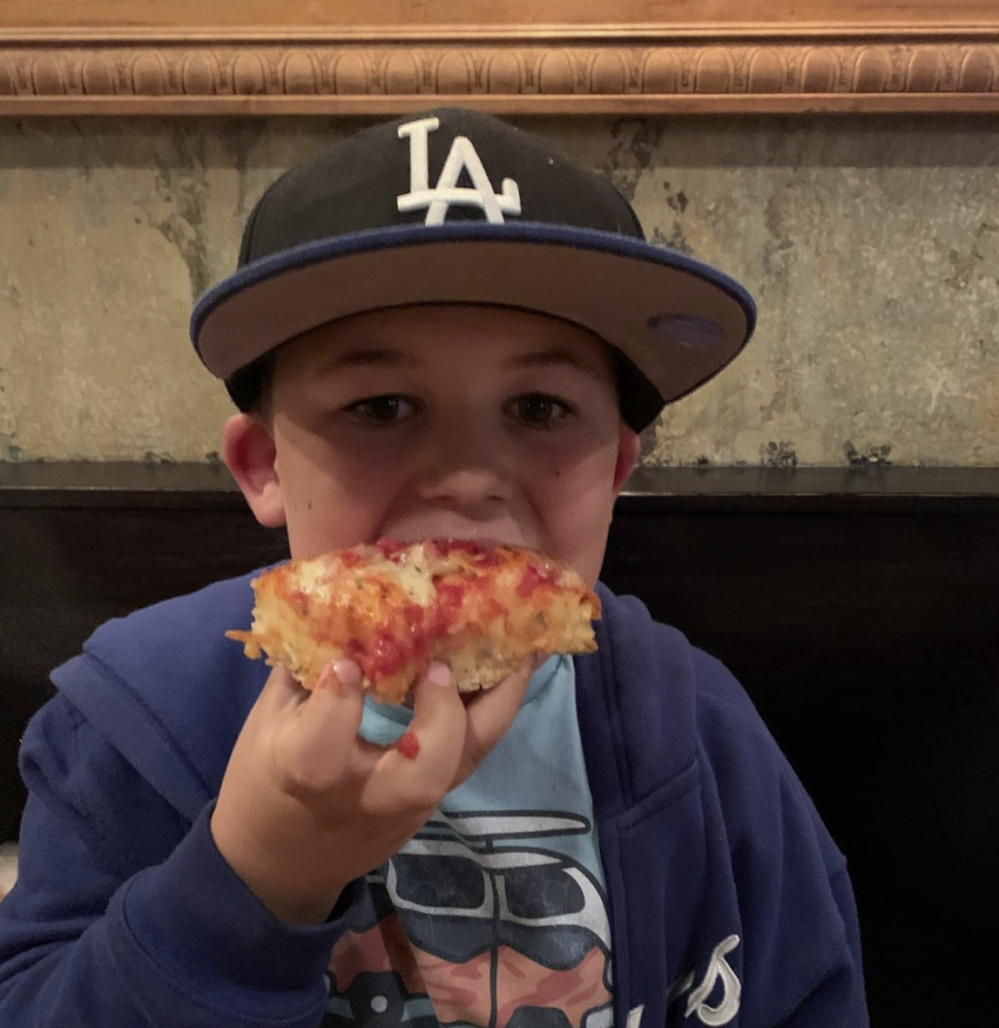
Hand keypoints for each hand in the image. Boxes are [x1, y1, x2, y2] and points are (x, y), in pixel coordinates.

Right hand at [210, 655, 536, 924]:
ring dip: (497, 705)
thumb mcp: (266, 724)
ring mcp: (406, 807)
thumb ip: (303, 669)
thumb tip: (333, 605)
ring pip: (464, 764)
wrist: (276, 868)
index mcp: (304, 775)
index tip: (347, 661)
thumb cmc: (262, 783)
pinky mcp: (429, 806)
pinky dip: (490, 713)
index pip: (323, 747)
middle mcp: (366, 797)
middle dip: (443, 716)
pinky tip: (507, 672)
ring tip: (519, 650)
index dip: (338, 701)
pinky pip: (469, 758)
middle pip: (422, 774)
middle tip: (443, 665)